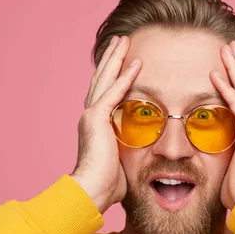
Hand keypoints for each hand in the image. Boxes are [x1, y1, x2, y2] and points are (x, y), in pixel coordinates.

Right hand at [70, 36, 140, 213]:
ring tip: (124, 41)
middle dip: (111, 60)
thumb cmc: (107, 185)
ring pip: (105, 80)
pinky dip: (124, 78)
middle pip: (101, 80)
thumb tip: (144, 159)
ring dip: (116, 60)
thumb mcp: (121, 163)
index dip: (112, 77)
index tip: (121, 63)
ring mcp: (91, 116)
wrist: (92, 191)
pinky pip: (113, 93)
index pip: (104, 95)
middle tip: (120, 42)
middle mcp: (90, 117)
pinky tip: (135, 65)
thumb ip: (128, 153)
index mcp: (95, 126)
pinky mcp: (97, 119)